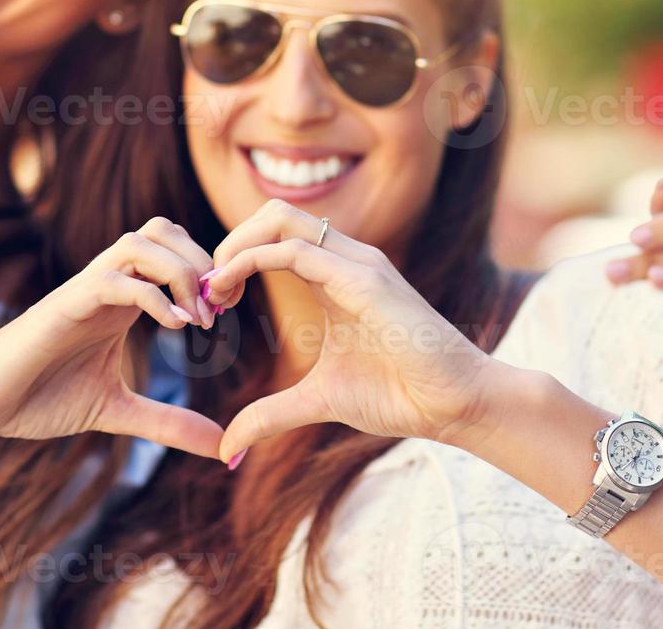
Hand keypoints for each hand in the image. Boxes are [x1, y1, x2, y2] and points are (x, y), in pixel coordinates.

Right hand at [0, 217, 223, 457]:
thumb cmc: (37, 398)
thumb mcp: (116, 411)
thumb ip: (167, 422)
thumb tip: (221, 447)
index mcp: (122, 298)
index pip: (174, 249)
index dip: (209, 270)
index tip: (226, 315)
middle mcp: (106, 283)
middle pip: (163, 228)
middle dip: (202, 259)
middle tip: (218, 310)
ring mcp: (84, 289)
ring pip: (141, 240)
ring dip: (180, 271)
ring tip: (196, 320)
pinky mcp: (64, 304)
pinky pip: (114, 278)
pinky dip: (152, 295)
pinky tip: (172, 328)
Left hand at [205, 200, 492, 463]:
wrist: (455, 403)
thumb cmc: (399, 394)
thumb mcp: (317, 401)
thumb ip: (270, 415)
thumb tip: (227, 447)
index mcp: (336, 275)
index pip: (275, 236)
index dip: (234, 258)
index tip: (213, 302)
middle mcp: (347, 258)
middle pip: (273, 214)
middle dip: (229, 243)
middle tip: (208, 293)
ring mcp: (357, 263)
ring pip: (280, 218)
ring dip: (235, 247)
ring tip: (215, 292)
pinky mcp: (364, 279)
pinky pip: (296, 251)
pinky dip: (251, 261)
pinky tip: (231, 293)